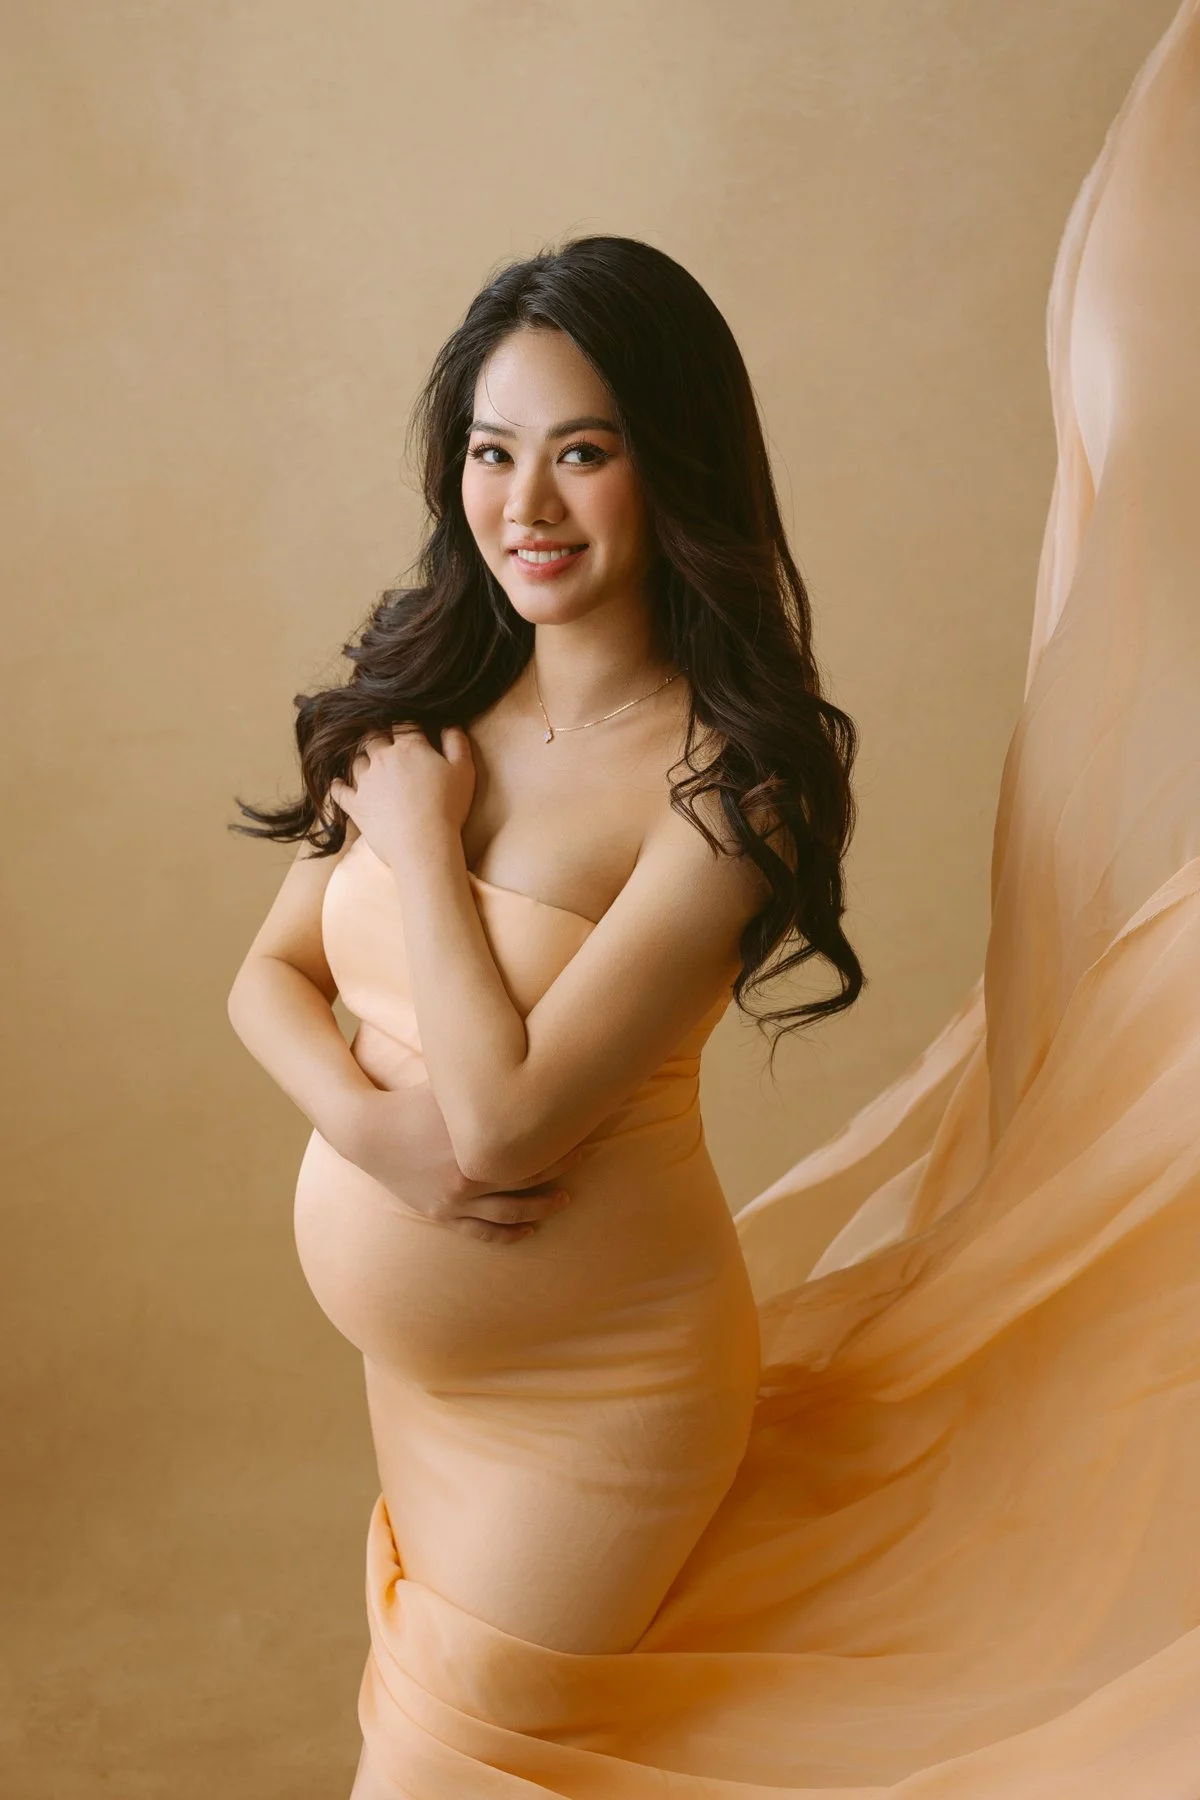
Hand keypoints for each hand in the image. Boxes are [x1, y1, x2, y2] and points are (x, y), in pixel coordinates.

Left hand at [328, 722, 475, 872]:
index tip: (408, 729)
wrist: (424, 845)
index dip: (406, 725)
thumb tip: (449, 724)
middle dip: (379, 738)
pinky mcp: (355, 805)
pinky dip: (338, 786)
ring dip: (363, 761)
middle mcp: (382, 758)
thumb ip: (456, 742)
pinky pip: (339, 791)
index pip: (403, 724)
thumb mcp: (463, 770)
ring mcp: (365, 782)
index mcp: (409, 747)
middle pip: (373, 738)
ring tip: (370, 767)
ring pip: (356, 761)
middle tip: (386, 745)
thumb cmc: (448, 807)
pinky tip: (338, 784)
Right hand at [343, 1081, 582, 1244]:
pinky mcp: (441, 1213)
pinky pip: (481, 1232)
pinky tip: (529, 1230)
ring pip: (509, 1211)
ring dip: (541, 1207)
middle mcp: (468, 1176)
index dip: (560, 1144)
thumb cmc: (413, 1100)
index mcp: (473, 1142)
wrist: (368, 1132)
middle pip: (527, 1178)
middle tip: (585, 1158)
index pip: (531, 1148)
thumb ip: (485, 1074)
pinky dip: (508, 1233)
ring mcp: (454, 1199)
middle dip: (559, 1170)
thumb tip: (526, 1054)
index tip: (583, 1135)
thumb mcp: (451, 1085)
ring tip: (565, 1200)